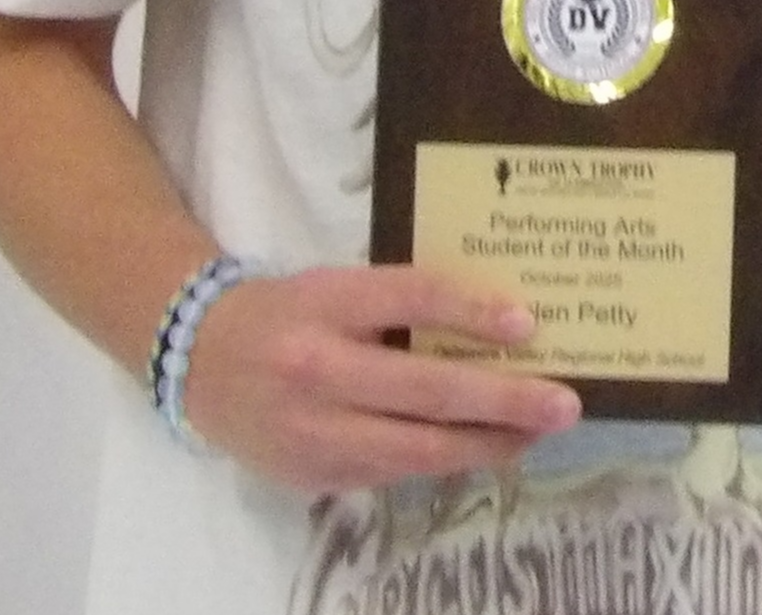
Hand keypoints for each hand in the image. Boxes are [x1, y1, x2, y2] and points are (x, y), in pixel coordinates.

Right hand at [180, 264, 581, 492]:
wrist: (198, 360)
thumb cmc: (292, 310)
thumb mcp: (341, 286)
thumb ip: (403, 301)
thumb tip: (496, 320)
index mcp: (330, 305)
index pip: (413, 300)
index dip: (472, 312)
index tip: (528, 324)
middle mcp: (319, 370)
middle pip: (425, 391)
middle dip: (502, 401)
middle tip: (563, 404)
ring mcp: (313, 432)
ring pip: (414, 449)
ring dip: (484, 444)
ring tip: (536, 434)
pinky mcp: (312, 474)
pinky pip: (391, 472)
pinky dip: (442, 463)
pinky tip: (484, 451)